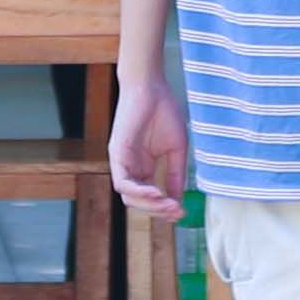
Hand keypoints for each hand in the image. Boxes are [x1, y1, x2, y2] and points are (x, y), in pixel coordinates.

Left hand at [111, 71, 191, 212]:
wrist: (151, 86)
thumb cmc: (164, 112)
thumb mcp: (176, 149)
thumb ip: (175, 174)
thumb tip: (178, 200)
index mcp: (143, 167)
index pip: (150, 198)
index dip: (164, 209)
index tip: (182, 213)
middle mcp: (130, 168)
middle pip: (139, 203)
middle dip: (158, 211)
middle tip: (177, 212)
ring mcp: (121, 162)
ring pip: (129, 198)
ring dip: (149, 205)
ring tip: (168, 204)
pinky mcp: (116, 154)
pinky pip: (122, 183)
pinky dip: (139, 192)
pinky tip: (156, 193)